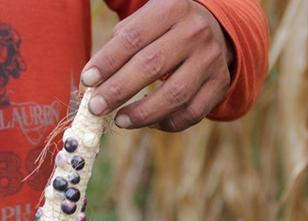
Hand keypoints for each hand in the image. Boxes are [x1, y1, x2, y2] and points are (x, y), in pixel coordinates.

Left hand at [81, 0, 233, 131]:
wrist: (213, 30)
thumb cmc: (164, 30)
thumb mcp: (144, 23)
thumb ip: (118, 47)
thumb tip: (93, 82)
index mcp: (171, 9)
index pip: (133, 38)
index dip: (107, 62)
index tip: (88, 81)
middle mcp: (195, 32)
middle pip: (152, 66)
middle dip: (119, 90)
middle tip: (96, 108)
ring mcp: (210, 60)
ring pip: (175, 95)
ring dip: (142, 113)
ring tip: (120, 121)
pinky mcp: (219, 85)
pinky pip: (192, 113)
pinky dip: (167, 123)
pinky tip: (149, 123)